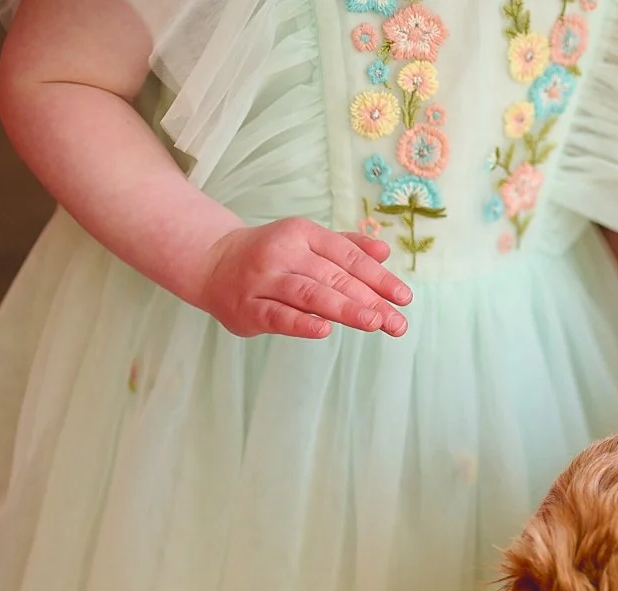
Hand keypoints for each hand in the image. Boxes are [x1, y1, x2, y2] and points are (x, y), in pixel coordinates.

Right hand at [194, 218, 412, 339]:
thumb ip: (347, 248)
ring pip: (309, 294)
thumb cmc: (273, 257)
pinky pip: (277, 315)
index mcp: (303, 233)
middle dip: (370, 300)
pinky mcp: (246, 306)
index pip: (348, 256)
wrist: (213, 263)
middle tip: (397, 322)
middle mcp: (283, 252)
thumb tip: (385, 250)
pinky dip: (301, 323)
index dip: (379, 278)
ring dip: (344, 309)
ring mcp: (263, 279)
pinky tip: (324, 330)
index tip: (404, 298)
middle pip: (333, 277)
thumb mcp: (308, 243)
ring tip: (374, 323)